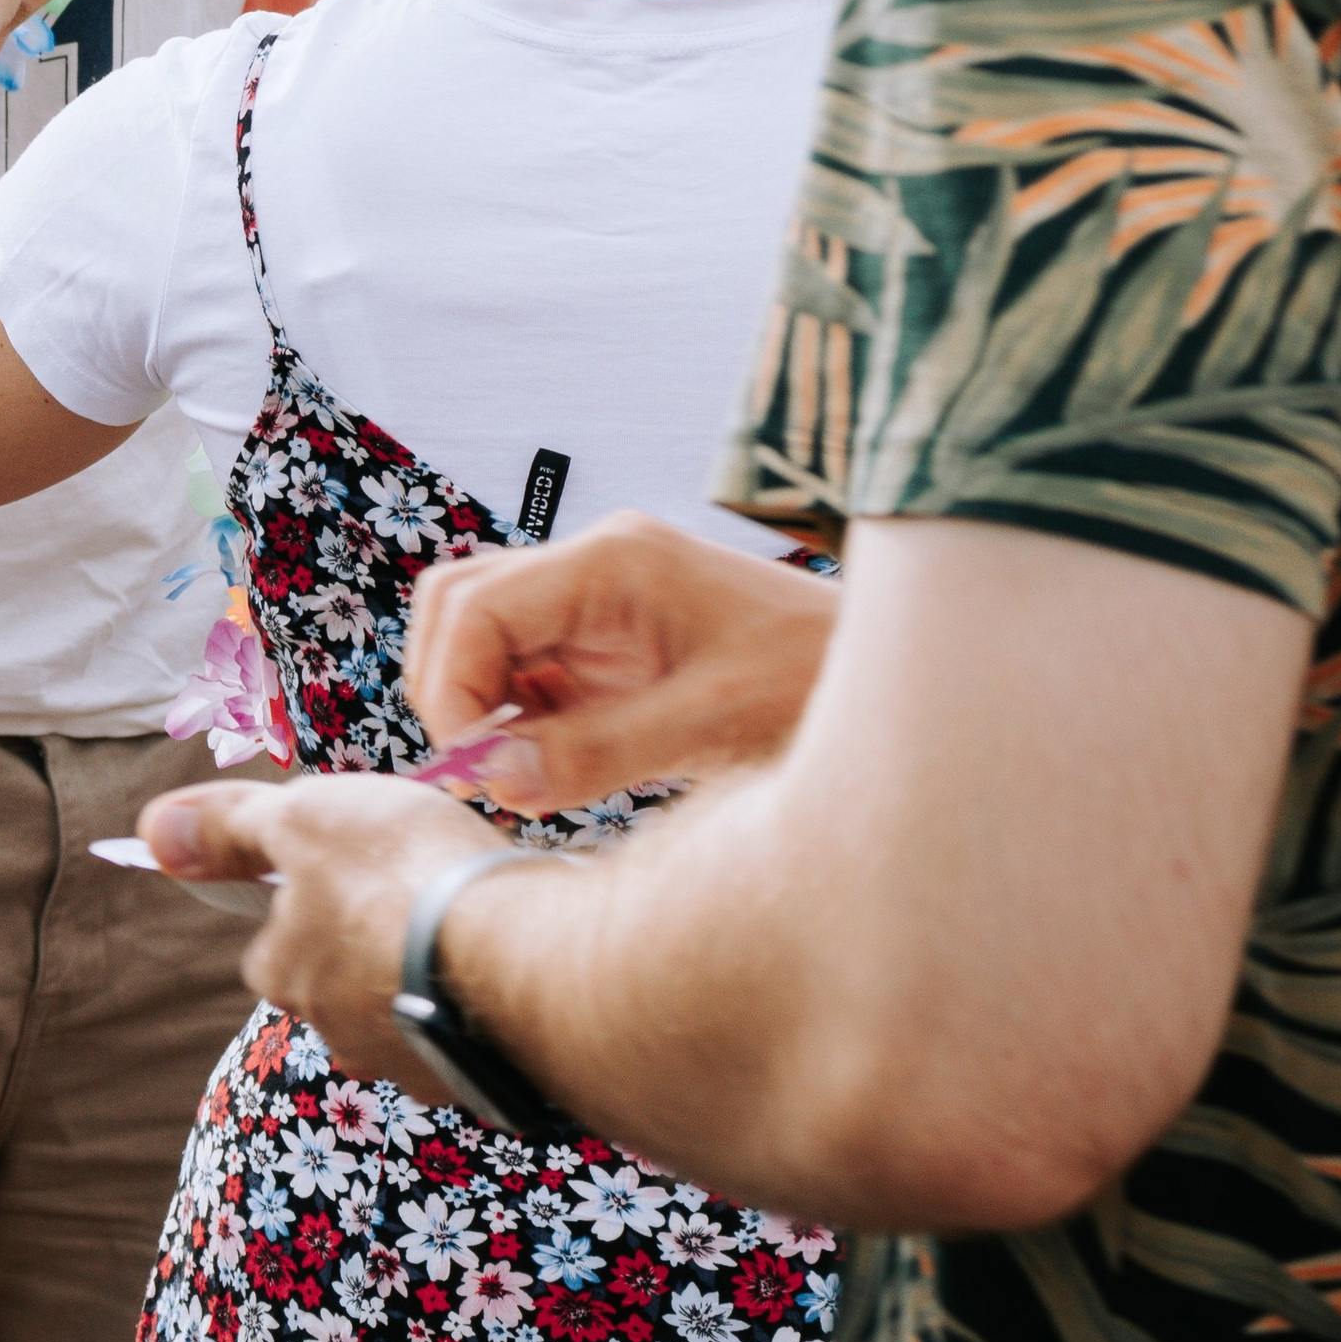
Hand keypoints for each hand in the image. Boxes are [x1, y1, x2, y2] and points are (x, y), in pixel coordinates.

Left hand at [142, 773, 521, 1097]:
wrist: (517, 954)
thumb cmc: (400, 874)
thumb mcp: (301, 819)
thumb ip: (228, 826)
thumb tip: (152, 830)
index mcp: (288, 975)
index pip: (273, 943)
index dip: (308, 896)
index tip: (353, 866)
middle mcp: (338, 1033)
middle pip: (339, 979)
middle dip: (369, 940)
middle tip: (414, 886)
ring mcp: (410, 1062)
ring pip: (404, 1005)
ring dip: (426, 968)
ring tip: (468, 917)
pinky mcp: (476, 1076)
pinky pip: (466, 1028)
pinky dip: (477, 996)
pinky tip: (506, 956)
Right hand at [405, 515, 838, 812]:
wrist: (890, 683)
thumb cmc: (814, 685)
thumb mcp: (709, 724)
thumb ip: (596, 750)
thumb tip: (490, 778)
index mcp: (614, 561)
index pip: (476, 605)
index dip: (452, 689)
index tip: (472, 770)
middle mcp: (593, 569)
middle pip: (459, 605)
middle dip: (451, 690)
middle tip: (481, 775)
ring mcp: (597, 605)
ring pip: (482, 637)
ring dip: (479, 707)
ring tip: (517, 779)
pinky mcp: (608, 648)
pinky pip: (526, 674)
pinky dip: (515, 723)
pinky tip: (550, 772)